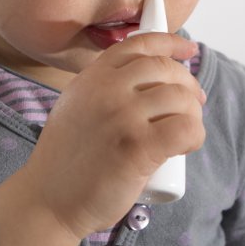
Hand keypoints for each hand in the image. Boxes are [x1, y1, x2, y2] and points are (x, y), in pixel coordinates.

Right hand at [21, 33, 205, 239]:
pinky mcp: (138, 146)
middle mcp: (107, 90)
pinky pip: (186, 128)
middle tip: (194, 105)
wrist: (49, 202)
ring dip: (194, 115)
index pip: (140, 44)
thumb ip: (107, 87)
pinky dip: (195, 136)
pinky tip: (186, 147)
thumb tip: (156, 78)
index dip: (172, 43)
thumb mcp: (78, 107)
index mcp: (93, 77)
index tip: (189, 50)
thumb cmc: (70, 161)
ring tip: (186, 132)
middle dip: (189, 86)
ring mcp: (122, 116)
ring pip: (182, 98)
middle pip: (167, 69)